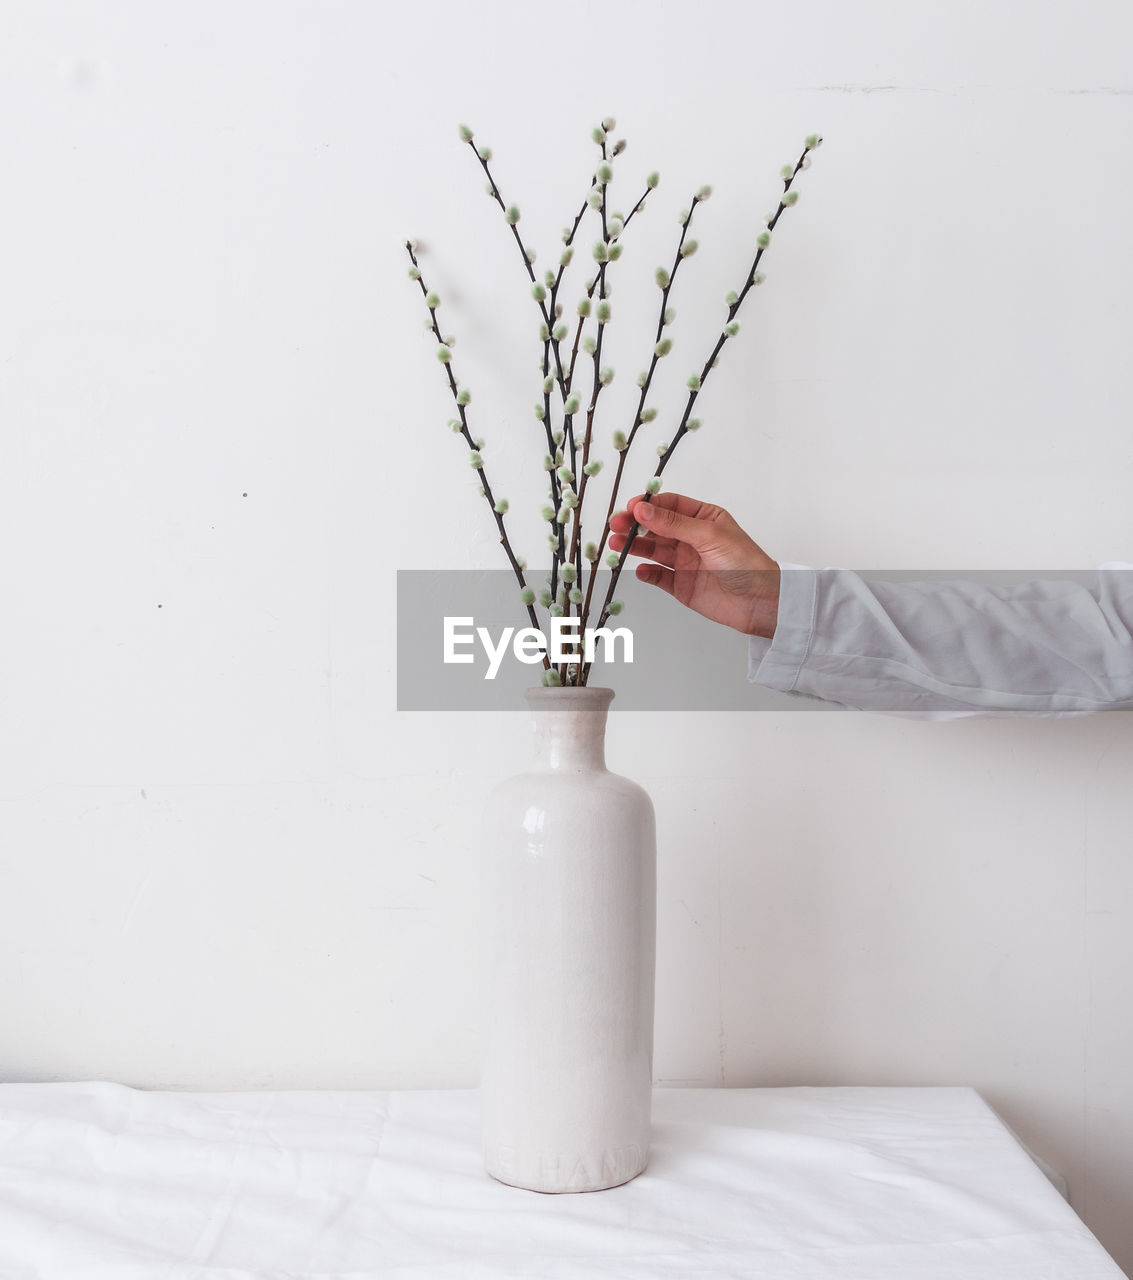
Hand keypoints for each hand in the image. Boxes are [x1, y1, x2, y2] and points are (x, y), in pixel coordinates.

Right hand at [608, 493, 780, 637]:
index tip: (631, 508)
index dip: (649, 506)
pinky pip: (658, 576)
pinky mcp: (682, 586)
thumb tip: (644, 509)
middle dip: (635, 525)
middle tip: (616, 525)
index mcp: (704, 519)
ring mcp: (686, 562)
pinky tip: (640, 570)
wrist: (759, 602)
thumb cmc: (746, 563)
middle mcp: (692, 538)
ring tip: (617, 545)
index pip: (670, 506)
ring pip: (654, 550)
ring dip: (635, 547)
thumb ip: (674, 523)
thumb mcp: (709, 535)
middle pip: (657, 527)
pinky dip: (647, 573)